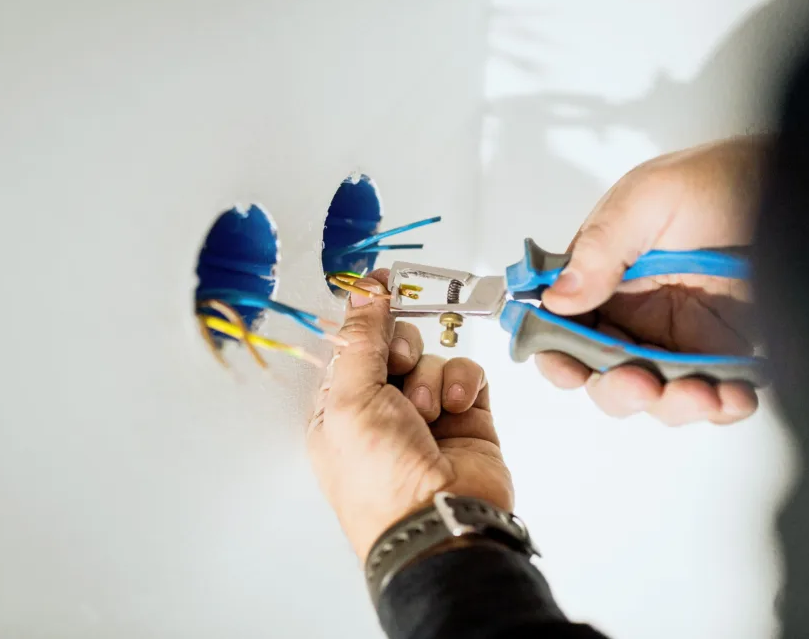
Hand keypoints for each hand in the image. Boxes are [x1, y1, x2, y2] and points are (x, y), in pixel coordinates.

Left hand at [307, 271, 512, 559]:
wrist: (439, 523)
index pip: (351, 345)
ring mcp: (428, 413)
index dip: (365, 316)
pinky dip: (464, 383)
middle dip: (400, 349)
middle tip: (398, 367)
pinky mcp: (468, 417)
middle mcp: (382, 408)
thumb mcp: (351, 398)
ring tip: (429, 411)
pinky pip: (467, 372)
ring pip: (433, 357)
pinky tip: (457, 408)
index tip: (380, 284)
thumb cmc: (379, 476)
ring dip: (431, 377)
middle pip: (394, 344)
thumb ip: (361, 337)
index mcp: (340, 406)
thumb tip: (364, 287)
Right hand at [537, 136, 768, 425]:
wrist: (801, 182)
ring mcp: (680, 334)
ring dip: (672, 406)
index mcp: (603, 274)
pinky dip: (722, 405)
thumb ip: (600, 248)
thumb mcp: (648, 198)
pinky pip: (715, 393)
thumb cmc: (721, 177)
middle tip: (639, 384)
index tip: (571, 370)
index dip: (557, 355)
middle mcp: (635, 310)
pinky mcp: (725, 350)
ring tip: (700, 393)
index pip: (562, 327)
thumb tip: (558, 296)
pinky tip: (733, 396)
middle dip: (617, 390)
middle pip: (604, 373)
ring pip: (657, 394)